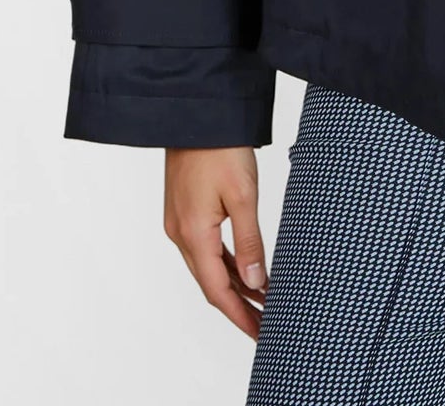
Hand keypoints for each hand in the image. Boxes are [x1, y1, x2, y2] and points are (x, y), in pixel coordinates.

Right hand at [163, 146, 269, 338]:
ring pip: (208, 266)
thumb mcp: (243, 195)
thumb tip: (257, 282)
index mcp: (192, 234)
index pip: (217, 290)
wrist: (195, 110)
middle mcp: (180, 233)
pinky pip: (206, 247)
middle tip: (265, 325)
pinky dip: (225, 262)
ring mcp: (179, 222)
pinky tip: (244, 268)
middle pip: (211, 283)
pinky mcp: (184, 210)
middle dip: (239, 306)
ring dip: (234, 284)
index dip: (240, 315)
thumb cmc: (220, 146)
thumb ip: (250, 241)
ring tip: (262, 300)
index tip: (259, 334)